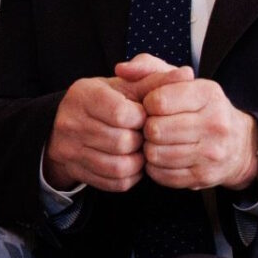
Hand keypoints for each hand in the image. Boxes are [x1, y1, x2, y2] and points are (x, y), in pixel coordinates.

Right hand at [43, 53, 186, 191]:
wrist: (73, 121)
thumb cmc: (110, 100)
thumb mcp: (129, 85)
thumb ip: (157, 80)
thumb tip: (187, 73)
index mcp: (83, 94)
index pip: (121, 114)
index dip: (141, 118)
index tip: (142, 115)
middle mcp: (70, 122)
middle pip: (121, 143)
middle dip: (140, 140)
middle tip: (142, 134)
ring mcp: (69, 149)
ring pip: (119, 167)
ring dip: (138, 161)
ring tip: (138, 149)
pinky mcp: (76, 170)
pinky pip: (114, 183)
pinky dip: (131, 176)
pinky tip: (132, 163)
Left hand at [136, 70, 257, 191]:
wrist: (239, 143)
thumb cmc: (198, 108)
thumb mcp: (180, 81)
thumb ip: (148, 69)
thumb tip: (121, 69)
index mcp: (208, 93)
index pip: (158, 100)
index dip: (147, 105)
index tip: (153, 107)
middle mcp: (215, 122)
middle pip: (155, 130)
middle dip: (147, 129)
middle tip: (152, 127)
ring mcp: (212, 152)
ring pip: (156, 154)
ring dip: (149, 149)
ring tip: (157, 142)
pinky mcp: (205, 176)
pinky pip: (162, 175)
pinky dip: (156, 167)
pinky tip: (163, 158)